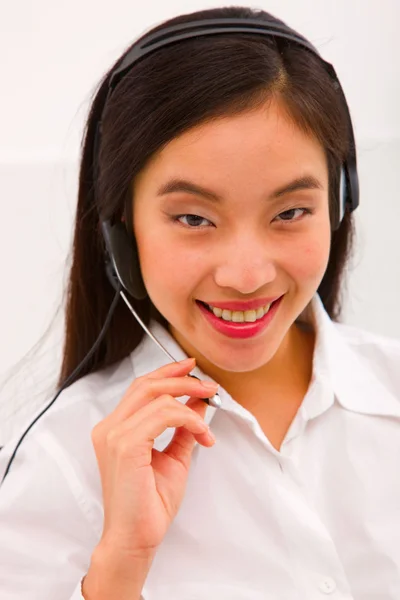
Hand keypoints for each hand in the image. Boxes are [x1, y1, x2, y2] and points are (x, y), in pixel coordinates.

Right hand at [91, 358, 217, 557]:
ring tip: (208, 419)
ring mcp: (114, 435)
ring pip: (158, 397)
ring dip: (190, 403)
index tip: (190, 367)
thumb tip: (198, 403)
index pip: (141, 388)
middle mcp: (109, 428)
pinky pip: (163, 415)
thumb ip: (183, 428)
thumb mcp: (173, 457)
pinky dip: (187, 418)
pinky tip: (201, 433)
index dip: (167, 372)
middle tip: (208, 386)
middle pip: (147, 385)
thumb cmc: (149, 504)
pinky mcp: (125, 445)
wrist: (135, 539)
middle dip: (182, 380)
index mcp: (115, 429)